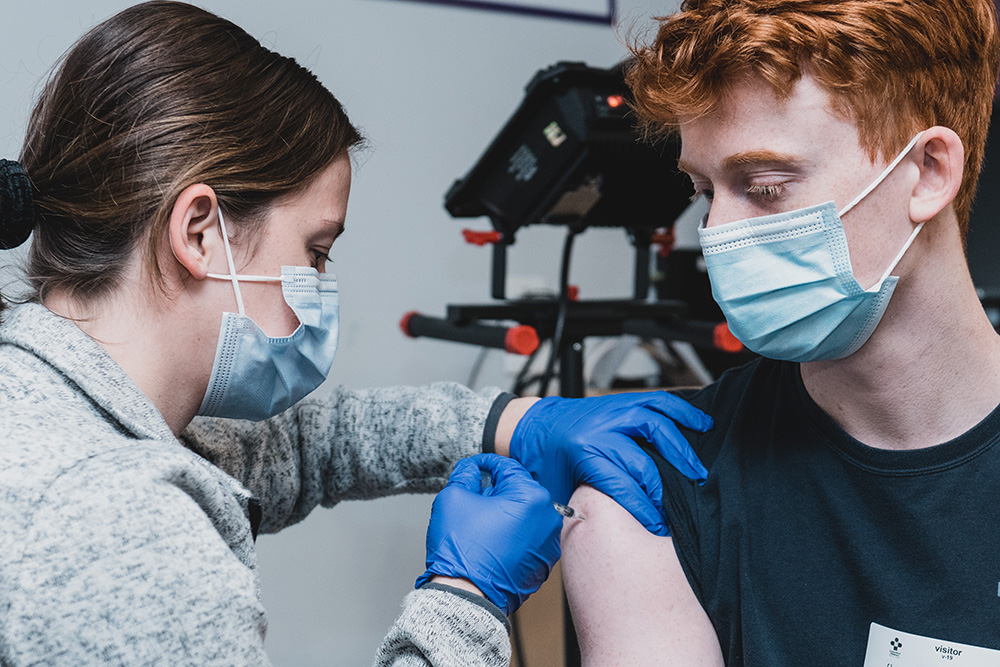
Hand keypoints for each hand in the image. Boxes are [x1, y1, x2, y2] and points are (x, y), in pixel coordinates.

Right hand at [415, 454, 561, 615]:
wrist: (465, 596)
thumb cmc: (462, 551)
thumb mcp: (453, 497)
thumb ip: (465, 474)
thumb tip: (472, 469)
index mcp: (531, 497)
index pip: (508, 468)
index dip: (486, 464)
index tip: (474, 467)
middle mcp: (548, 519)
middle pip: (519, 491)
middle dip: (496, 490)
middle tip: (474, 497)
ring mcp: (549, 544)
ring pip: (525, 515)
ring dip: (505, 513)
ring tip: (481, 523)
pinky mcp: (544, 564)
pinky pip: (528, 538)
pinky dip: (513, 534)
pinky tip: (491, 541)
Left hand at [508, 392, 711, 535]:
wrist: (530, 426)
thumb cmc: (543, 461)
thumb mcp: (555, 490)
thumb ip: (583, 507)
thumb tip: (610, 534)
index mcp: (581, 451)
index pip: (622, 486)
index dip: (644, 510)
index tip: (659, 527)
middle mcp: (599, 428)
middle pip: (643, 458)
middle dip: (664, 485)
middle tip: (686, 499)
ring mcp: (611, 410)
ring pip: (656, 419)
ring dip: (682, 442)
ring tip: (700, 463)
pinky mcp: (619, 401)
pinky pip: (656, 400)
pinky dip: (680, 409)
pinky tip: (699, 420)